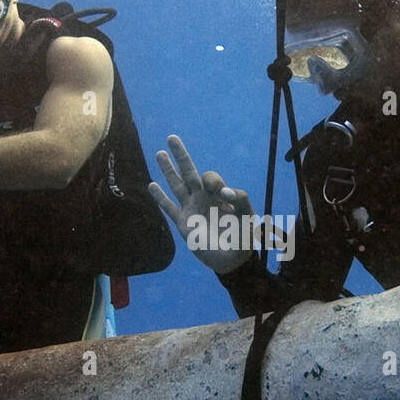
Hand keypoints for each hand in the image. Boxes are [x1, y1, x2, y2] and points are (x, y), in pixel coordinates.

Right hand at [150, 135, 255, 274]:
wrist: (231, 261)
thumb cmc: (242, 238)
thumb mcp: (248, 218)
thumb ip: (241, 201)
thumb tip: (225, 193)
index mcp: (219, 195)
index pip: (212, 180)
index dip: (216, 184)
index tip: (225, 197)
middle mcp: (204, 198)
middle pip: (190, 172)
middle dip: (181, 155)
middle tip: (172, 138)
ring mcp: (192, 209)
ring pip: (177, 185)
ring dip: (168, 170)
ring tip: (160, 153)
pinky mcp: (183, 223)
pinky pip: (169, 208)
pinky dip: (160, 198)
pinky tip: (151, 185)